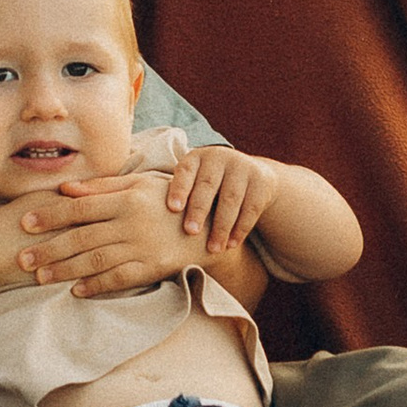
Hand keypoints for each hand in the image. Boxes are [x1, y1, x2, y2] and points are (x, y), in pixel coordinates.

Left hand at [17, 170, 198, 299]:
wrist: (208, 226)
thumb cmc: (168, 199)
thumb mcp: (140, 183)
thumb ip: (102, 186)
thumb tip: (66, 189)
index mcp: (126, 199)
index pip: (80, 208)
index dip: (51, 215)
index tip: (24, 223)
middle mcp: (131, 223)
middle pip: (82, 237)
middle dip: (49, 249)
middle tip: (21, 259)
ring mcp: (142, 248)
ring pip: (96, 261)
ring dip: (66, 270)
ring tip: (41, 277)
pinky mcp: (152, 268)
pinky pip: (120, 279)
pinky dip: (97, 285)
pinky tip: (77, 290)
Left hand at [164, 144, 280, 255]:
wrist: (252, 175)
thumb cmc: (208, 185)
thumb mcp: (194, 180)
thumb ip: (175, 193)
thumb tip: (145, 216)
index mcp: (197, 157)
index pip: (186, 171)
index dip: (179, 188)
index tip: (172, 208)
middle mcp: (220, 158)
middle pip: (208, 185)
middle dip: (198, 210)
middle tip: (190, 232)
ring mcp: (243, 168)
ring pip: (231, 199)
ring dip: (221, 226)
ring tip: (213, 248)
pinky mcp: (261, 182)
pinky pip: (250, 208)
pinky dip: (241, 229)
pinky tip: (231, 245)